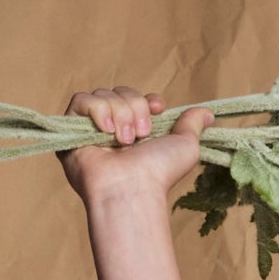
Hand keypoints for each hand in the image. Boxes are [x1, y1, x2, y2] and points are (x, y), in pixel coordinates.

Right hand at [59, 87, 210, 203]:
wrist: (132, 187)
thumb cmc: (158, 173)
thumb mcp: (186, 147)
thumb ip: (193, 125)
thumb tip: (208, 113)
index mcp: (135, 130)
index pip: (135, 97)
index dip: (145, 100)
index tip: (158, 109)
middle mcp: (112, 128)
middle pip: (120, 92)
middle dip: (134, 109)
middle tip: (140, 136)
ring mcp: (90, 129)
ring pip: (103, 94)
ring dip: (119, 114)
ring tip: (124, 141)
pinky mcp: (70, 129)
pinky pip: (81, 100)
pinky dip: (97, 111)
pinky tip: (106, 131)